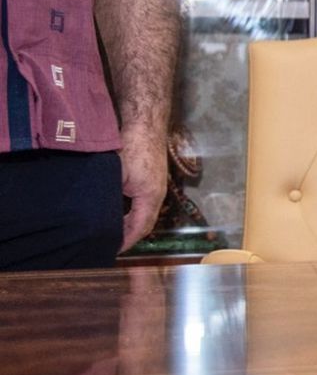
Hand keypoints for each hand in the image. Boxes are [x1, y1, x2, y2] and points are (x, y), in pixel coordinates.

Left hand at [118, 123, 168, 251]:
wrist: (146, 123)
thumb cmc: (132, 147)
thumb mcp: (115, 174)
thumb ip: (110, 197)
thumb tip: (99, 217)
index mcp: (151, 196)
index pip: (140, 228)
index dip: (126, 241)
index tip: (112, 251)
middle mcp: (158, 194)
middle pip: (146, 224)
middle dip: (130, 237)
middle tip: (111, 246)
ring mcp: (158, 185)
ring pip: (146, 213)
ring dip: (132, 225)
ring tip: (114, 233)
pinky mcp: (154, 178)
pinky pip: (146, 204)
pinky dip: (134, 213)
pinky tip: (121, 212)